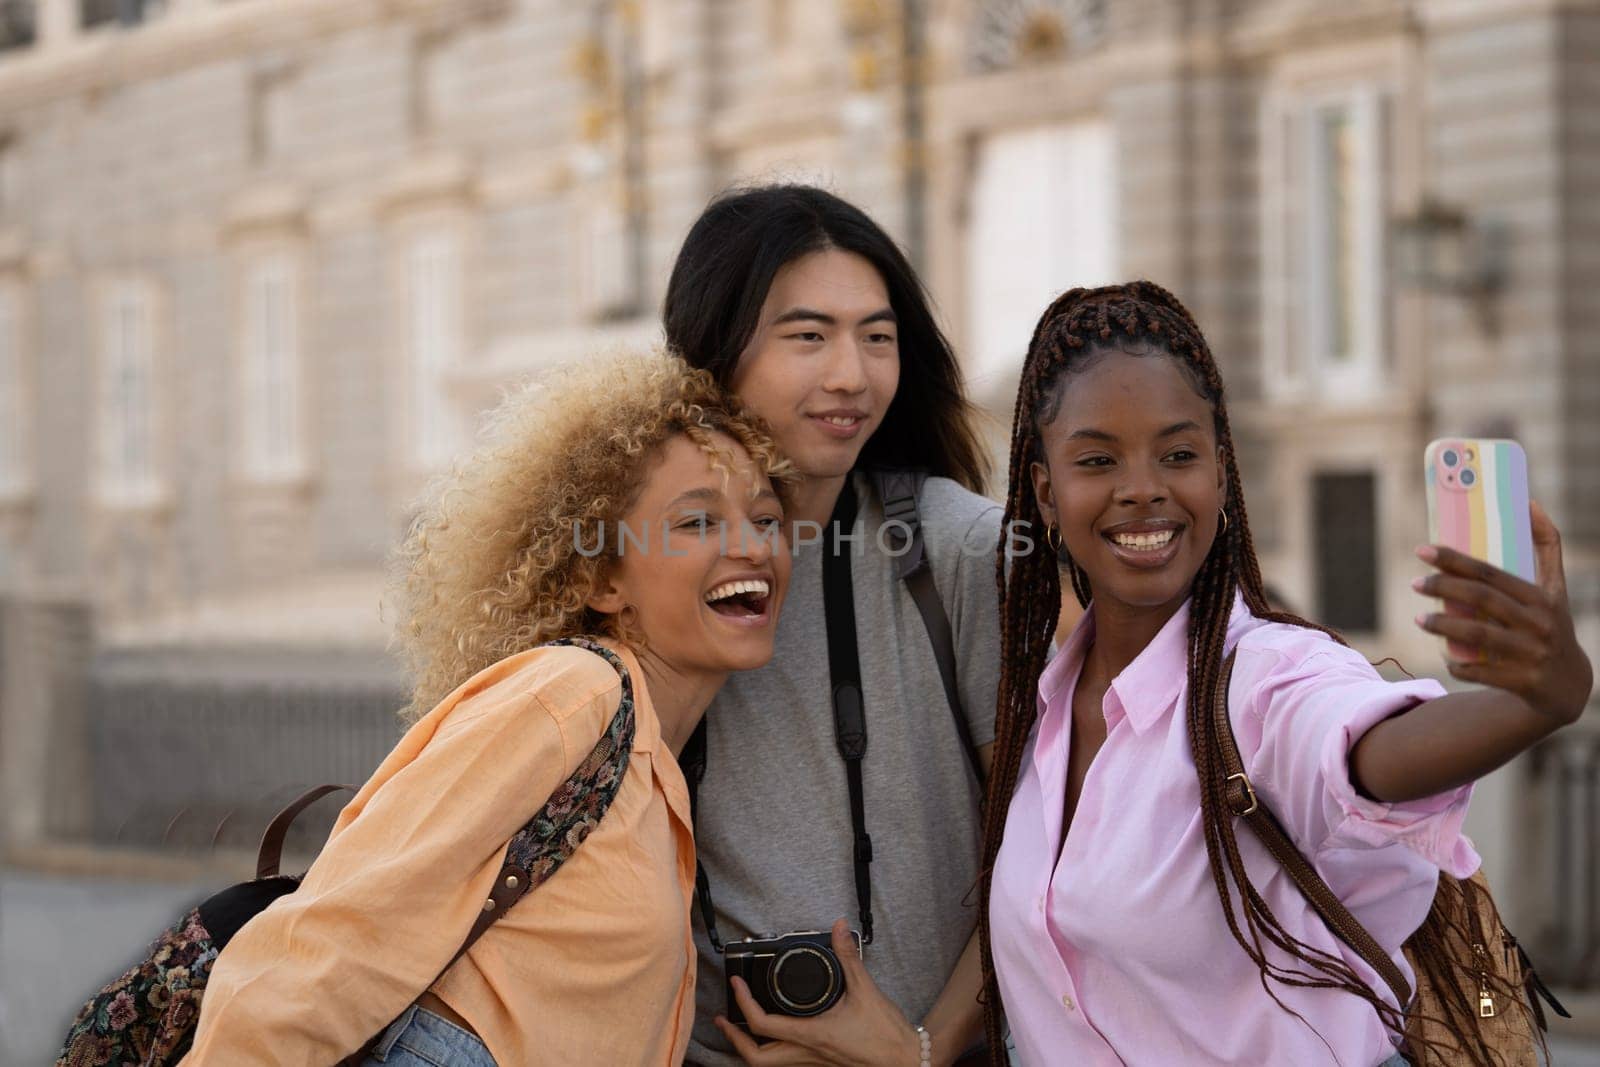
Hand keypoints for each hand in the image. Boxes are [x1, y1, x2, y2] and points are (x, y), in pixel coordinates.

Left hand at [714, 919, 922, 1066]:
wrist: (906, 1060)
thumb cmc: (886, 1034)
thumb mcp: (865, 990)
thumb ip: (848, 956)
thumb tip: (838, 928)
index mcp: (812, 1035)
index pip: (762, 1025)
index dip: (743, 1003)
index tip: (736, 983)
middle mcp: (807, 1054)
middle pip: (756, 1058)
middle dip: (734, 1039)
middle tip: (724, 1019)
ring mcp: (814, 1063)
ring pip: (769, 1065)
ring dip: (750, 1048)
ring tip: (741, 1029)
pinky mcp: (823, 1064)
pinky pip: (788, 1062)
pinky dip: (773, 1051)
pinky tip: (777, 1035)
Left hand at [1414, 500, 1592, 724]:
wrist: (1569, 685)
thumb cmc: (1553, 625)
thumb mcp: (1556, 587)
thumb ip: (1547, 545)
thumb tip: (1529, 502)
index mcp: (1542, 597)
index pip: (1491, 573)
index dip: (1454, 560)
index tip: (1423, 549)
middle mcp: (1540, 623)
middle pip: (1482, 600)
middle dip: (1443, 588)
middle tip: (1415, 582)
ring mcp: (1532, 654)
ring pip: (1479, 635)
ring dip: (1444, 626)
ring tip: (1419, 619)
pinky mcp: (1524, 682)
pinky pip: (1481, 671)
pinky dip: (1459, 664)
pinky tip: (1445, 656)